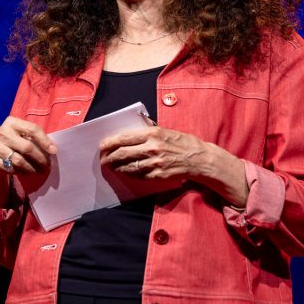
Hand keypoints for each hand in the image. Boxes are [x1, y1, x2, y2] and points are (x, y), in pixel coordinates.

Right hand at [0, 117, 56, 205]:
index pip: (32, 129)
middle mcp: (1, 132)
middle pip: (27, 147)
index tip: (54, 151)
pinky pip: (10, 168)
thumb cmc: (12, 144)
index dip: (45, 140)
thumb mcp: (20, 136)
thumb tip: (52, 149)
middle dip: (40, 158)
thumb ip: (33, 139)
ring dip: (32, 168)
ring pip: (19, 160)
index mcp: (11, 122)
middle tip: (47, 166)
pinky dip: (22, 172)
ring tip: (39, 171)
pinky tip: (27, 173)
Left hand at [98, 117, 248, 206]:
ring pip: (128, 166)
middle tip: (103, 159)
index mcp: (153, 133)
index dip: (109, 143)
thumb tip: (133, 128)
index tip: (102, 146)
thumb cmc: (184, 142)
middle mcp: (152, 148)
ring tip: (112, 166)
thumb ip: (149, 129)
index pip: (123, 138)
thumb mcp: (167, 130)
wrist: (200, 159)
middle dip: (109, 157)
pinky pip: (138, 175)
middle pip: (122, 153)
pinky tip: (125, 172)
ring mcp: (154, 163)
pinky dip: (129, 174)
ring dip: (117, 167)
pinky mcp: (158, 175)